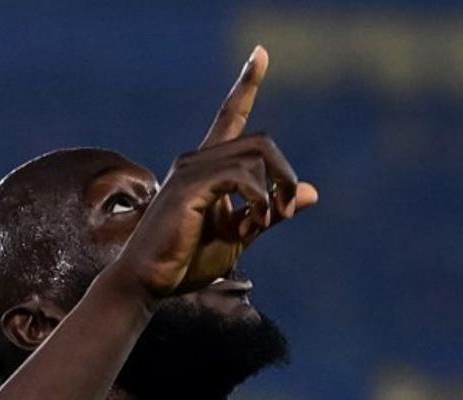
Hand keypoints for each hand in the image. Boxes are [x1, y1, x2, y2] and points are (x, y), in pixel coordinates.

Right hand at [116, 45, 318, 297]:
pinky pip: (241, 177)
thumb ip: (272, 211)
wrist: (150, 282)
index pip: (229, 115)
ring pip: (256, 157)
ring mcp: (191, 171)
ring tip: (264, 224)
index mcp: (208, 168)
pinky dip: (259, 201)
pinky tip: (253, 223)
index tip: (261, 53)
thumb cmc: (188, 261)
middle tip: (285, 212)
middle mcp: (197, 160)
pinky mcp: (190, 187)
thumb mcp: (239, 235)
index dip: (246, 84)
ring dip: (275, 193)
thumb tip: (313, 193)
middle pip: (262, 142)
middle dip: (285, 175)